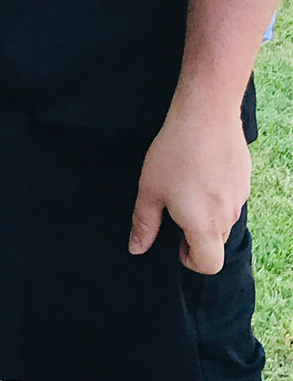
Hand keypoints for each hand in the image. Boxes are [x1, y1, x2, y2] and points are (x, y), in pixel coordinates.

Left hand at [128, 101, 250, 273]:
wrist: (205, 115)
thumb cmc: (174, 153)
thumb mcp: (150, 190)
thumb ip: (144, 223)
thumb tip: (137, 249)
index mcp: (205, 227)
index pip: (209, 265)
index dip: (191, 260)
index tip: (175, 243)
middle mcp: (228, 217)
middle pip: (217, 242)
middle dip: (197, 235)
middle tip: (175, 209)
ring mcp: (240, 197)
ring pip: (224, 218)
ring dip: (207, 212)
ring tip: (186, 184)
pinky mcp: (244, 177)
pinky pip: (231, 196)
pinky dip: (217, 192)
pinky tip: (200, 168)